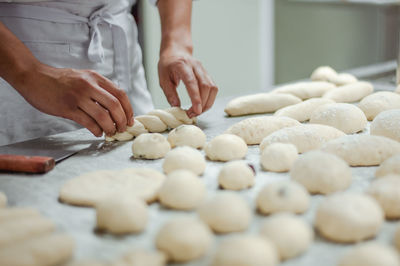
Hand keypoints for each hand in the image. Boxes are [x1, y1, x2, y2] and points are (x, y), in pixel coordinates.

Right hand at [15, 64, 133, 136]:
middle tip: (122, 129)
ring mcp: (78, 97)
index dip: (128, 109)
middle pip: (115, 105)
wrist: (34, 77)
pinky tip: (98, 132)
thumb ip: (98, 87)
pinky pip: (88, 122)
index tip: (130, 120)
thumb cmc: (60, 80)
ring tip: (110, 132)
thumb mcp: (83, 77)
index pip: (120, 94)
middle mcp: (89, 85)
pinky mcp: (67, 108)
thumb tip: (115, 105)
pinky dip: (96, 130)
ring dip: (110, 127)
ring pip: (103, 116)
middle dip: (122, 120)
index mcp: (95, 77)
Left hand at [158, 48, 217, 117]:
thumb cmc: (168, 64)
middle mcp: (196, 66)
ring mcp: (203, 70)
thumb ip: (170, 93)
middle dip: (202, 104)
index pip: (192, 82)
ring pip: (212, 88)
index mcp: (182, 66)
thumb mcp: (163, 79)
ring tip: (198, 111)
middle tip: (193, 114)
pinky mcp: (207, 74)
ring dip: (208, 103)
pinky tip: (202, 105)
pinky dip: (209, 99)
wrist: (176, 51)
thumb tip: (177, 107)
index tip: (196, 110)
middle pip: (206, 86)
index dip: (196, 97)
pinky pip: (213, 88)